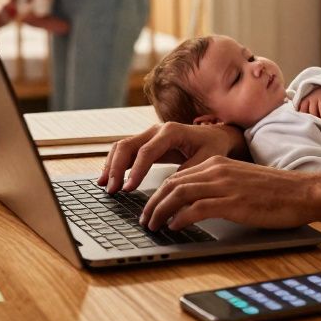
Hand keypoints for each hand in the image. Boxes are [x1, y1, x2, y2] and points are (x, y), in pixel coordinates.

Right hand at [99, 122, 243, 193]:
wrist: (215, 135)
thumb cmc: (212, 146)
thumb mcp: (206, 160)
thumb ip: (188, 172)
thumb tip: (171, 190)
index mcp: (171, 131)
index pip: (147, 151)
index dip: (136, 170)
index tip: (129, 188)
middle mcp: (156, 130)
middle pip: (127, 145)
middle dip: (116, 168)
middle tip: (111, 190)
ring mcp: (148, 135)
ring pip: (122, 146)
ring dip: (111, 166)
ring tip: (105, 186)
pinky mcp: (145, 143)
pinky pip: (125, 151)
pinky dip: (114, 164)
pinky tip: (108, 179)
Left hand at [140, 156, 315, 230]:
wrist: (302, 192)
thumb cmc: (277, 191)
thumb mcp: (242, 181)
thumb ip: (219, 187)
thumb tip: (197, 204)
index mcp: (218, 163)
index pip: (178, 176)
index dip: (159, 193)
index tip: (151, 207)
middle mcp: (217, 170)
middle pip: (172, 184)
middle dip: (153, 203)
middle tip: (144, 219)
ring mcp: (224, 185)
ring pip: (179, 194)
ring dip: (160, 211)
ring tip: (153, 225)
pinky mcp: (232, 202)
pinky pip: (196, 208)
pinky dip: (180, 218)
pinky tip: (174, 227)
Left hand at [297, 87, 320, 120]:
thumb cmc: (314, 101)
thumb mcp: (306, 103)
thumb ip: (303, 110)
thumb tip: (299, 120)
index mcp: (306, 100)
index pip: (303, 109)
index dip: (305, 117)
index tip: (307, 122)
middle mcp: (313, 98)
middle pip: (313, 112)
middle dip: (315, 119)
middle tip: (317, 124)